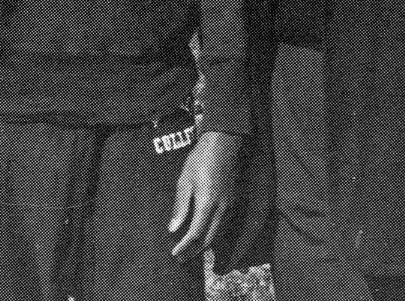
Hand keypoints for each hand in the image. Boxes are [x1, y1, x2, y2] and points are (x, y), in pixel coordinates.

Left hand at [168, 130, 240, 256]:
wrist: (223, 146)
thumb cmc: (199, 161)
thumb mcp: (184, 182)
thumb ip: (180, 207)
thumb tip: (173, 229)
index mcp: (207, 205)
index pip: (195, 234)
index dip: (185, 247)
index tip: (174, 255)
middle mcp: (221, 210)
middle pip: (208, 239)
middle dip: (194, 252)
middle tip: (180, 259)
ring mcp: (228, 207)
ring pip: (216, 234)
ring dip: (203, 245)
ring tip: (188, 251)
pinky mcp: (231, 203)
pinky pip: (221, 226)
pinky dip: (210, 235)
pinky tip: (201, 236)